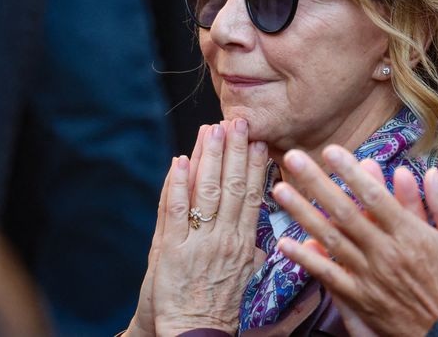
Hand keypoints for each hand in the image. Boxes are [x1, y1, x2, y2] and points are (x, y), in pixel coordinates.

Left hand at [125, 120, 267, 336]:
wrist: (192, 336)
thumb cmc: (221, 308)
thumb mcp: (246, 277)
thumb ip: (255, 247)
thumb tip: (266, 227)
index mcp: (244, 243)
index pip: (251, 196)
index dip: (254, 166)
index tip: (259, 141)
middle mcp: (224, 238)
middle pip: (231, 186)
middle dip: (235, 150)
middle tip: (238, 122)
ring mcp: (197, 242)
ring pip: (205, 191)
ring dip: (209, 157)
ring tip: (212, 130)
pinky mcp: (170, 250)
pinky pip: (174, 211)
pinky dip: (177, 185)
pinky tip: (180, 161)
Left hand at [273, 145, 437, 336]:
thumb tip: (431, 172)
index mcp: (408, 234)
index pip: (373, 196)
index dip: (350, 172)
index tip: (330, 151)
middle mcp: (383, 251)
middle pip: (343, 211)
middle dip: (316, 182)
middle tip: (293, 158)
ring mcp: (368, 275)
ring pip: (329, 238)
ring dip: (302, 212)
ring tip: (280, 190)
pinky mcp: (359, 297)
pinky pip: (328, 276)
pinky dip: (305, 260)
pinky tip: (283, 243)